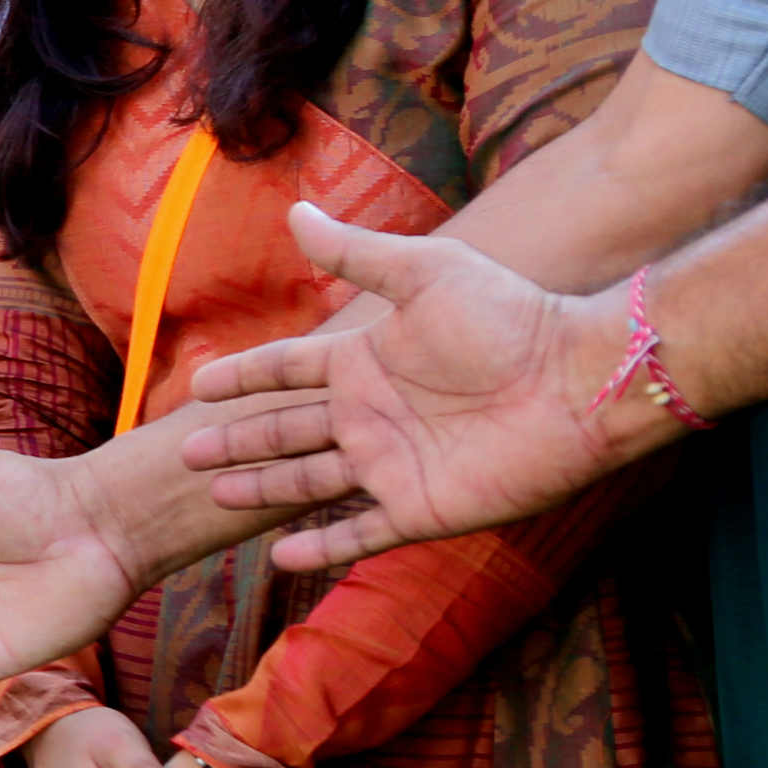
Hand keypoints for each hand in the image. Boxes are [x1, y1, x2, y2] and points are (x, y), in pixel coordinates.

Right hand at [179, 203, 643, 573]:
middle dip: (236, 441)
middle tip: (187, 452)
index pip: (286, 370)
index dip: (244, 376)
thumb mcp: (426, 272)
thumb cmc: (510, 318)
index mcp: (366, 361)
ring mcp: (392, 463)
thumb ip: (356, 252)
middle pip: (286, 430)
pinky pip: (358, 532)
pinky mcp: (420, 508)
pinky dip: (319, 546)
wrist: (580, 381)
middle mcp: (371, 414)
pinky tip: (278, 556)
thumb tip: (295, 210)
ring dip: (261, 489)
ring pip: (308, 481)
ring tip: (216, 495)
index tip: (200, 385)